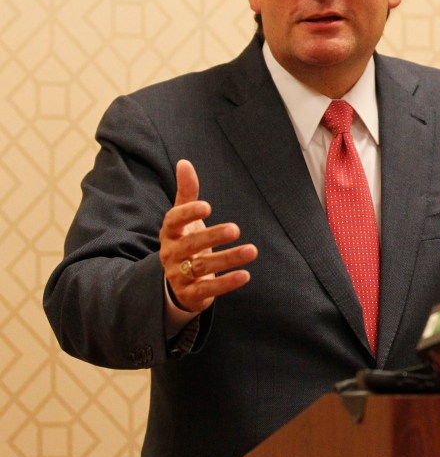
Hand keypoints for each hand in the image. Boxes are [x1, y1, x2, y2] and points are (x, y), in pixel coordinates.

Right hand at [160, 159, 254, 311]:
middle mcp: (172, 254)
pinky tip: (245, 275)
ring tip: (252, 250)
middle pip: (190, 245)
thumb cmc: (185, 241)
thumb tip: (184, 162)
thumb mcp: (184, 218)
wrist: (176, 282)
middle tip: (236, 229)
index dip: (188, 214)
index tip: (207, 206)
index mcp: (169, 233)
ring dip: (228, 258)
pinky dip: (226, 283)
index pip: (174, 221)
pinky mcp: (191, 294)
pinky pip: (209, 289)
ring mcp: (180, 276)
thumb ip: (187, 192)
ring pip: (203, 267)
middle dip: (212, 236)